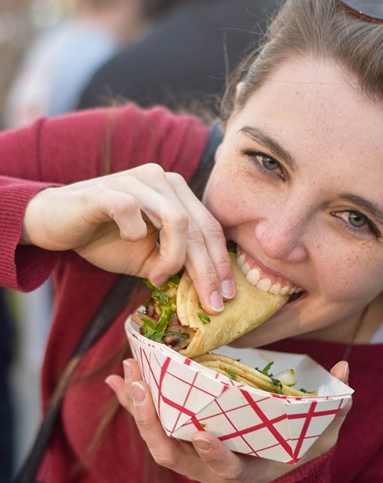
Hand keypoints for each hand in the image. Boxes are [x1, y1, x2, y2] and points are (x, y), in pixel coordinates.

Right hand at [22, 163, 234, 312]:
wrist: (55, 223)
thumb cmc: (105, 238)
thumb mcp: (148, 257)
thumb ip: (176, 264)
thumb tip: (207, 290)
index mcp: (177, 192)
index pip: (209, 227)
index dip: (221, 262)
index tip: (228, 295)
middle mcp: (161, 180)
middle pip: (198, 227)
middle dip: (207, 270)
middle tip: (210, 302)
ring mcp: (136, 181)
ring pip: (176, 220)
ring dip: (173, 258)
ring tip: (157, 277)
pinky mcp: (106, 190)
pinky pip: (132, 211)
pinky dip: (135, 234)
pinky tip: (129, 242)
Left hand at [105, 358, 351, 482]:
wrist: (270, 477)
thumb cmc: (296, 453)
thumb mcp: (319, 436)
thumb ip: (333, 409)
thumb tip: (345, 371)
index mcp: (243, 473)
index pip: (225, 469)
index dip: (213, 455)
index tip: (202, 433)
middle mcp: (209, 470)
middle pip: (172, 455)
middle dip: (153, 423)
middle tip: (141, 385)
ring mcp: (190, 460)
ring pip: (155, 441)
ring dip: (138, 410)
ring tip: (127, 374)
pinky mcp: (179, 444)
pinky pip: (151, 426)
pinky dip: (133, 405)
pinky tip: (118, 379)